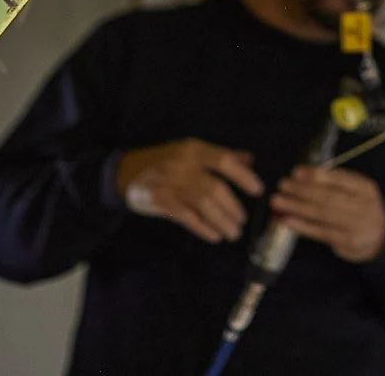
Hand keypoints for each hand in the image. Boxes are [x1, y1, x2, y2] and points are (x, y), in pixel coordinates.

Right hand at [117, 138, 262, 243]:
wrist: (126, 172)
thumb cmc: (165, 161)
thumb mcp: (191, 152)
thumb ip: (220, 156)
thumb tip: (249, 160)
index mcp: (194, 150)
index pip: (224, 160)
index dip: (243, 176)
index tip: (258, 190)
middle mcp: (183, 165)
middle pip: (215, 187)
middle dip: (233, 207)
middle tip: (242, 221)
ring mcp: (170, 183)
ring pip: (203, 204)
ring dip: (222, 221)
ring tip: (232, 232)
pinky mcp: (160, 200)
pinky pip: (186, 216)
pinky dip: (203, 227)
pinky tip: (214, 235)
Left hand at [270, 165, 384, 262]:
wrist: (382, 238)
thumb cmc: (362, 208)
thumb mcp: (358, 190)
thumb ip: (336, 183)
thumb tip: (302, 174)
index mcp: (365, 188)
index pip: (340, 179)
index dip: (317, 175)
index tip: (296, 172)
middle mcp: (362, 206)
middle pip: (329, 197)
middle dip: (302, 190)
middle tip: (282, 185)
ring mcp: (354, 226)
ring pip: (322, 215)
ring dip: (297, 207)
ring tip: (278, 201)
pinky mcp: (345, 242)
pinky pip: (320, 232)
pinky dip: (302, 226)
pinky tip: (287, 220)